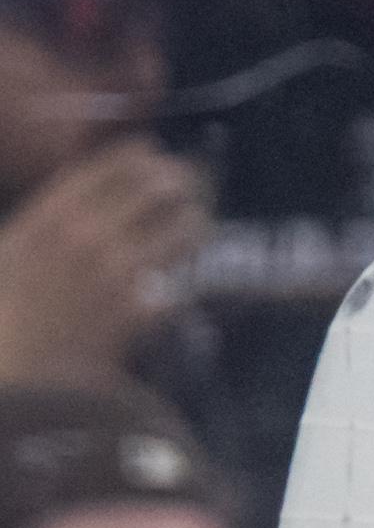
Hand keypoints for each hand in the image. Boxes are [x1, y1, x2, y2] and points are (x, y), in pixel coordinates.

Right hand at [0, 139, 207, 386]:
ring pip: (179, 229)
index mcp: (44, 219)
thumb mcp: (5, 255)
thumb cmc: (1, 319)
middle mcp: (83, 236)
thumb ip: (38, 225)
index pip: (101, 169)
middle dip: (178, 180)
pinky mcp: (140, 310)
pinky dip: (189, 278)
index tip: (153, 150)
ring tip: (199, 221)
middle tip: (189, 182)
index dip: (135, 155)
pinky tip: (191, 277)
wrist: (15, 377)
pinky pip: (181, 283)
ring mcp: (115, 272)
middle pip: (150, 188)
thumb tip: (69, 207)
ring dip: (194, 222)